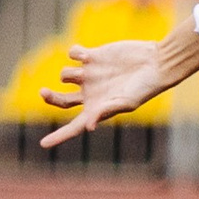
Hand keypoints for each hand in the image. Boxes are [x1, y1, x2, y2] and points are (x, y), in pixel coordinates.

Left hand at [40, 39, 170, 147]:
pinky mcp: (94, 56)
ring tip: (85, 69)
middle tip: (43, 92)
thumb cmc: (144, 88)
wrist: (156, 63)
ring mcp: (91, 75)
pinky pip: (73, 54)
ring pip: (65, 74)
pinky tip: (84, 55)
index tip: (43, 144)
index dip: (58, 136)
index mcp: (96, 109)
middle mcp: (90, 93)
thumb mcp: (126, 102)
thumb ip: (105, 111)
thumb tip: (87, 126)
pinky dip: (74, 53)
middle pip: (61, 100)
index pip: (73, 127)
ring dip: (70, 72)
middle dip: (50, 97)